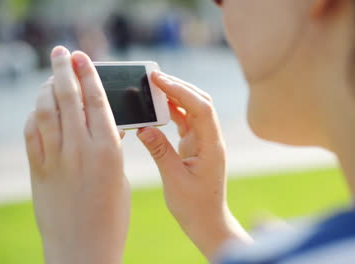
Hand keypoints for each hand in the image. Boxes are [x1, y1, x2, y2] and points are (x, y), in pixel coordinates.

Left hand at [24, 46, 129, 263]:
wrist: (83, 247)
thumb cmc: (111, 215)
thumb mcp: (118, 175)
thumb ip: (110, 145)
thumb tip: (104, 120)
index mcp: (107, 150)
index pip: (96, 101)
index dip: (88, 75)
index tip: (82, 57)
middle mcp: (79, 149)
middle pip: (67, 98)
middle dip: (63, 70)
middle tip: (61, 53)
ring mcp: (55, 159)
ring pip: (46, 111)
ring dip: (47, 89)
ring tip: (52, 77)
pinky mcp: (38, 170)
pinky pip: (33, 133)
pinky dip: (36, 115)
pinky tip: (41, 109)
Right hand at [137, 72, 251, 259]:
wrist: (207, 220)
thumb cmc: (195, 205)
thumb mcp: (174, 180)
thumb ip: (160, 152)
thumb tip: (143, 128)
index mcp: (211, 145)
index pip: (201, 108)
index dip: (181, 90)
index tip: (159, 79)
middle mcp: (211, 138)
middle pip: (200, 102)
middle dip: (178, 86)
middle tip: (153, 77)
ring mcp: (204, 140)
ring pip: (192, 109)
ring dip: (175, 96)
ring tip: (152, 87)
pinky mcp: (196, 144)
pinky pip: (185, 121)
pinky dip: (172, 112)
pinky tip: (156, 108)